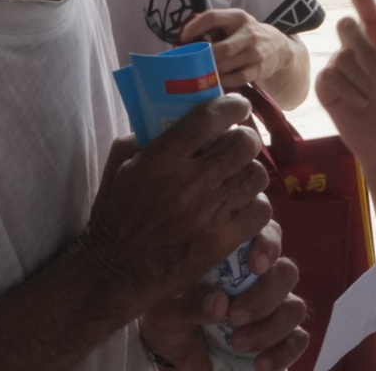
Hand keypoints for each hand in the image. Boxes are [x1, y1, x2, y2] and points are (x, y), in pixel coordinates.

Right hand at [79, 96, 271, 316]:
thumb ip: (142, 138)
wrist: (116, 272)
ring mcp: (209, 211)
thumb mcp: (119, 167)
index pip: (210, 117)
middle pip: (243, 143)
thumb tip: (168, 118)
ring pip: (256, 175)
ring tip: (240, 176)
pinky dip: (255, 205)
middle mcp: (190, 181)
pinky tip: (242, 205)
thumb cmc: (115, 217)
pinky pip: (260, 211)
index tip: (238, 106)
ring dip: (250, 172)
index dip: (233, 105)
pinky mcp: (222, 240)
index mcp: (162, 158)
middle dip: (245, 139)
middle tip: (239, 145)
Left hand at [139, 223, 308, 370]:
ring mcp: (274, 306)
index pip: (267, 232)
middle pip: (287, 272)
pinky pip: (298, 339)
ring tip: (237, 344)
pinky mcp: (280, 337)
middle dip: (265, 296)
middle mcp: (262, 276)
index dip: (268, 244)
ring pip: (296, 307)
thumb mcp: (168, 308)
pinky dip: (283, 352)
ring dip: (270, 328)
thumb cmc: (169, 314)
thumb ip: (191, 302)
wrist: (169, 351)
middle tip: (234, 316)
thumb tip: (220, 303)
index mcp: (237, 253)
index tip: (255, 265)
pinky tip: (259, 364)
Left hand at [178, 10, 289, 90]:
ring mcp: (255, 52)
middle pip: (220, 48)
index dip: (194, 28)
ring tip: (202, 72)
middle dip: (203, 58)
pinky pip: (236, 79)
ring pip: (226, 65)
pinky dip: (224, 81)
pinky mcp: (259, 69)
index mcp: (238, 17)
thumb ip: (213, 28)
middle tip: (192, 63)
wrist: (278, 47)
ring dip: (211, 71)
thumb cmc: (245, 35)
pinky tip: (218, 80)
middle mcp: (248, 33)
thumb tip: (183, 40)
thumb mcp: (233, 24)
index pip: (213, 17)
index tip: (181, 39)